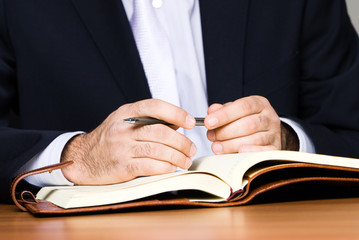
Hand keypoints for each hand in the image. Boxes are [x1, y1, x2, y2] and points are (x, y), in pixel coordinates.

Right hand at [60, 99, 196, 184]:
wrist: (83, 158)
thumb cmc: (110, 139)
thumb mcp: (125, 122)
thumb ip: (149, 119)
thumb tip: (179, 121)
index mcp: (126, 113)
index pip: (155, 106)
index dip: (176, 113)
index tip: (191, 122)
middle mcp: (123, 129)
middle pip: (161, 132)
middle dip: (182, 142)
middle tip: (191, 149)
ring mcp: (122, 148)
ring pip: (159, 150)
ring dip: (178, 157)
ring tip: (185, 161)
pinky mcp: (122, 166)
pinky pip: (150, 166)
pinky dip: (166, 168)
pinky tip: (171, 168)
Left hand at [204, 95, 297, 153]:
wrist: (267, 133)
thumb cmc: (247, 120)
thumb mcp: (235, 111)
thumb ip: (223, 110)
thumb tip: (212, 111)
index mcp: (259, 104)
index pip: (243, 106)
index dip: (224, 115)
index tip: (208, 122)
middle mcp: (269, 117)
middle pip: (248, 124)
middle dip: (226, 131)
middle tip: (211, 137)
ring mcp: (274, 133)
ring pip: (255, 139)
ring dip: (232, 144)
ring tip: (217, 147)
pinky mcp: (275, 148)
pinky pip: (265, 151)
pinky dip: (252, 151)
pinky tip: (239, 152)